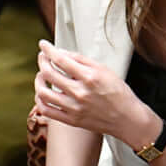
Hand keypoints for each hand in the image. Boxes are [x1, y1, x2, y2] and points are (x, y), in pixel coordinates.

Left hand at [35, 39, 157, 145]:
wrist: (127, 119)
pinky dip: (40, 100)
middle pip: (48, 73)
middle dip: (42, 61)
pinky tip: (43, 93)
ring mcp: (74, 108)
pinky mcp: (71, 121)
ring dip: (38, 80)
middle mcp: (80, 93)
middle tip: (43, 57)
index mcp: (89, 78)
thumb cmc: (118, 93)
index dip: (48, 50)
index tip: (43, 45)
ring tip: (41, 75)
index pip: (61, 59)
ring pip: (43, 92)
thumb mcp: (104, 70)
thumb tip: (61, 53)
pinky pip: (46, 111)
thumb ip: (82, 60)